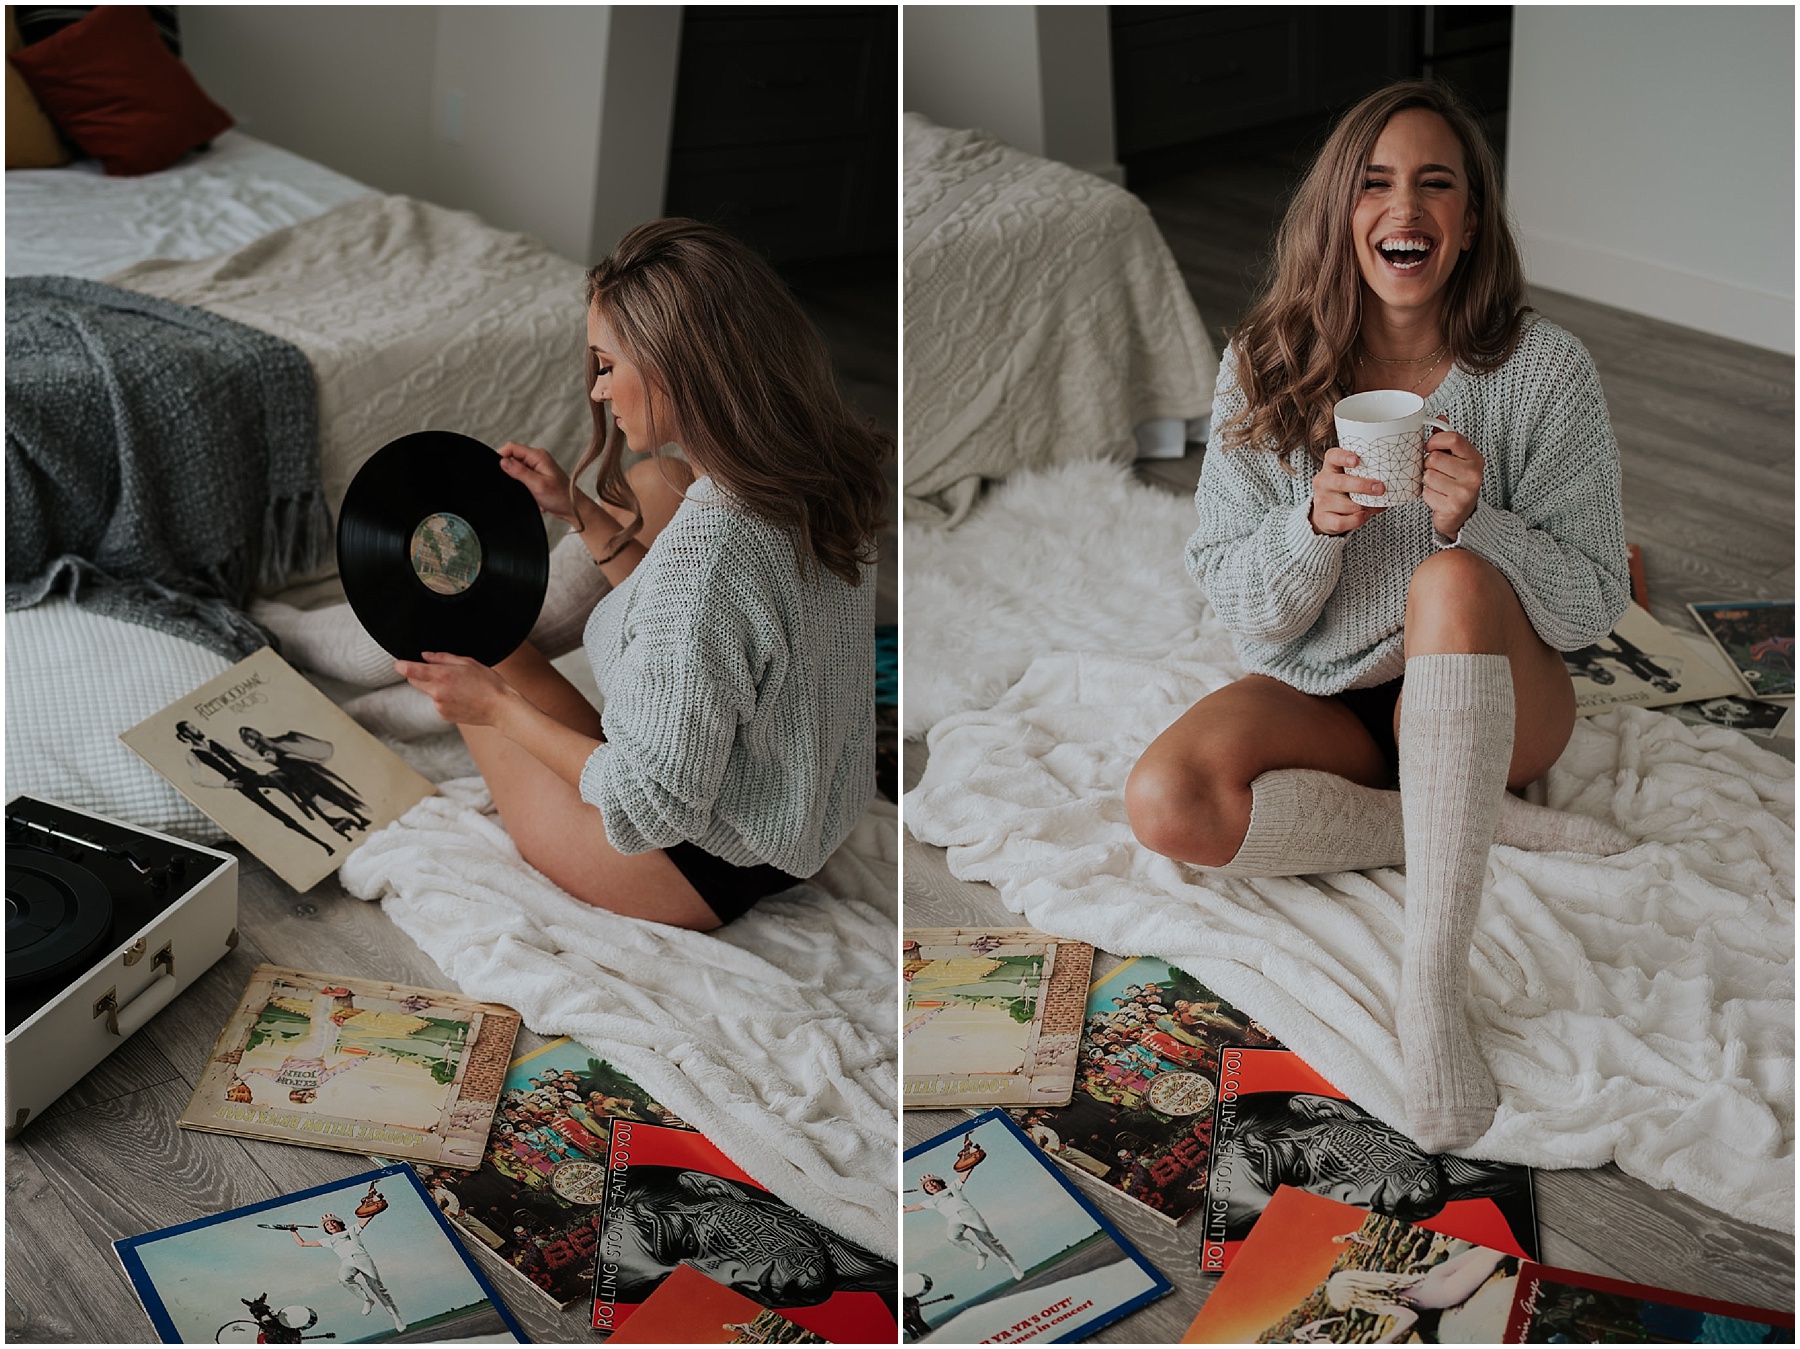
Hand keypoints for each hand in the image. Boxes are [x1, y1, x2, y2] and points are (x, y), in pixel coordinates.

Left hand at [395, 652, 514, 725]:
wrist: (500, 708)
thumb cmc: (489, 683)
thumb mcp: (468, 662)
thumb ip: (443, 658)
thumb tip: (425, 656)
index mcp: (442, 675)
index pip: (410, 670)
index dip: (401, 665)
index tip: (398, 664)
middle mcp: (436, 692)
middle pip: (414, 680)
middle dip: (421, 674)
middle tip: (440, 672)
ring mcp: (439, 705)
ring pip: (428, 692)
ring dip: (435, 688)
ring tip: (459, 687)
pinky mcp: (444, 715)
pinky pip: (437, 703)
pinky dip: (444, 699)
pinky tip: (461, 697)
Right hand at [497, 441, 579, 521]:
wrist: (574, 509)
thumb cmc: (561, 497)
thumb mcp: (537, 485)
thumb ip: (519, 472)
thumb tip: (502, 461)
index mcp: (538, 456)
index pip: (512, 448)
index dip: (501, 456)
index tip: (497, 470)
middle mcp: (537, 459)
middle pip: (513, 458)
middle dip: (509, 471)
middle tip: (514, 484)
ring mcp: (537, 468)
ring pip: (516, 469)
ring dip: (517, 482)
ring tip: (527, 491)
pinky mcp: (537, 477)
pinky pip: (522, 478)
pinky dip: (523, 487)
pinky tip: (531, 495)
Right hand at [1310, 447, 1386, 534]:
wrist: (1325, 513)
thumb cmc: (1345, 491)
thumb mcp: (1349, 476)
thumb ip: (1366, 471)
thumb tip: (1397, 473)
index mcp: (1330, 467)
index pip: (1333, 456)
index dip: (1343, 457)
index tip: (1357, 460)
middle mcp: (1323, 482)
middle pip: (1340, 482)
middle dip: (1362, 486)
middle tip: (1381, 488)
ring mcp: (1321, 501)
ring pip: (1346, 505)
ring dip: (1365, 506)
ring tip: (1377, 506)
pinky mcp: (1323, 518)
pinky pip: (1341, 522)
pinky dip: (1356, 520)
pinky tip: (1365, 516)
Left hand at [1421, 427, 1483, 537]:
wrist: (1463, 516)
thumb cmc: (1456, 483)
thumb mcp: (1456, 459)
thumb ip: (1447, 440)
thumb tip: (1440, 417)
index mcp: (1475, 458)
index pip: (1453, 439)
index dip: (1435, 440)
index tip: (1428, 447)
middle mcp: (1474, 474)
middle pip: (1434, 458)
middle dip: (1428, 465)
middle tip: (1435, 471)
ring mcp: (1465, 492)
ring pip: (1428, 476)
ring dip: (1427, 481)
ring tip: (1437, 485)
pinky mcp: (1453, 507)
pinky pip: (1426, 493)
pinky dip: (1427, 495)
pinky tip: (1437, 497)